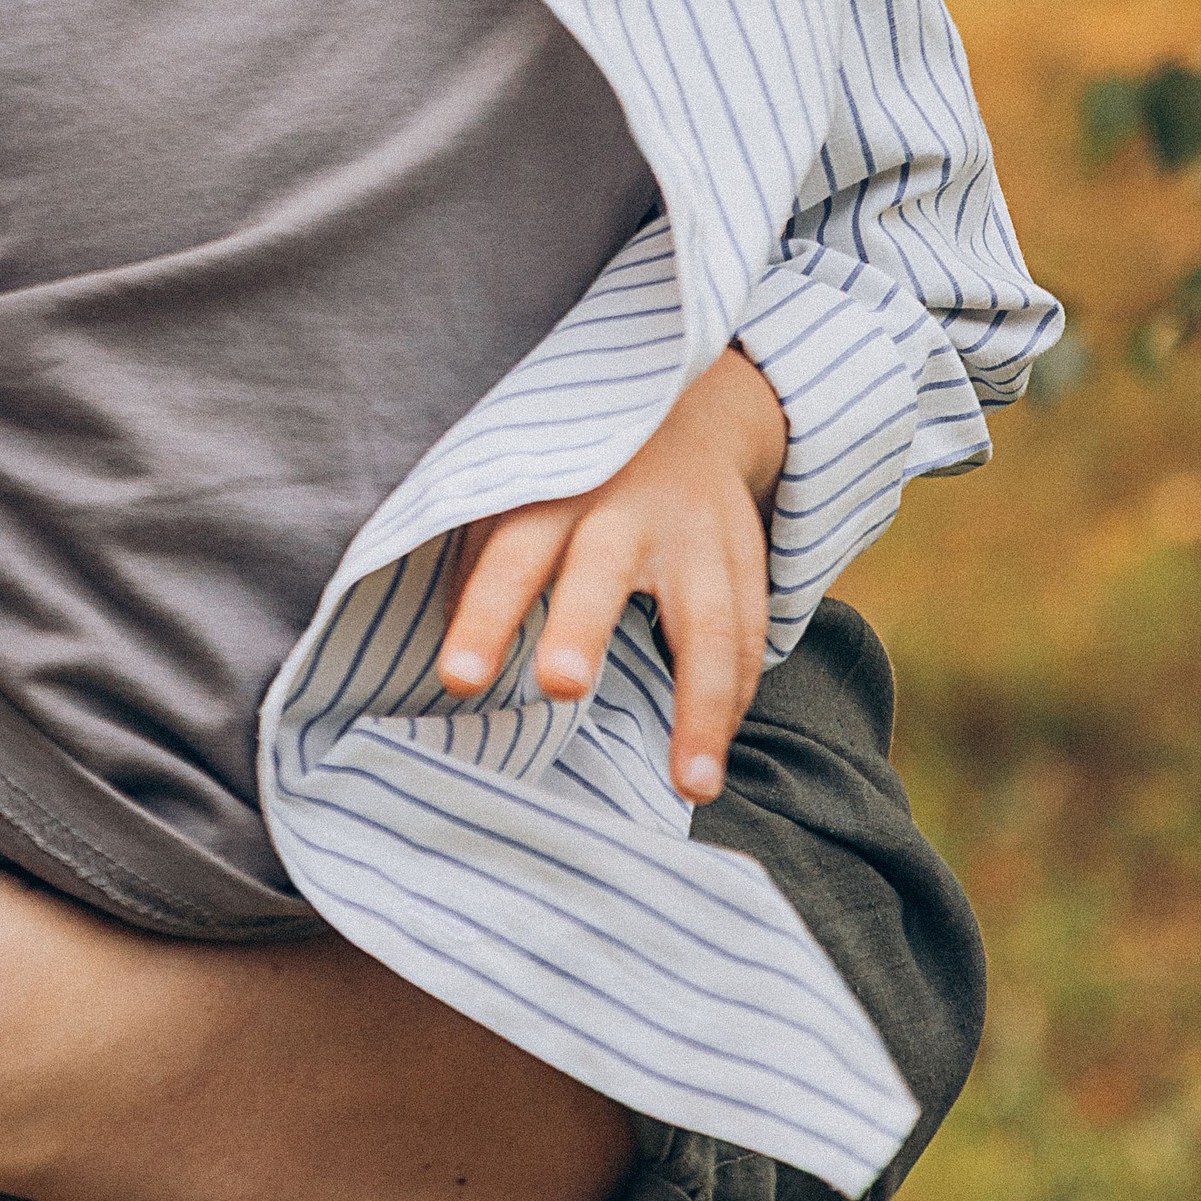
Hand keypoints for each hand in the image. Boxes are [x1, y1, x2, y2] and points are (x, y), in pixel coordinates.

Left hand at [437, 343, 788, 803]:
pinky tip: (717, 756)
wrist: (695, 417)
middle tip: (559, 687)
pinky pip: (750, 638)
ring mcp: (696, 537)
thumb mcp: (525, 495)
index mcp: (554, 496)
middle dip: (581, 627)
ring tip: (691, 784)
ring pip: (707, 621)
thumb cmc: (581, 481)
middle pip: (600, 570)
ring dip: (701, 706)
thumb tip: (450, 668)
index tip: (458, 677)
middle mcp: (625, 511)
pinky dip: (737, 702)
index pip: (510, 555)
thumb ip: (487, 567)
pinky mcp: (748, 562)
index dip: (484, 614)